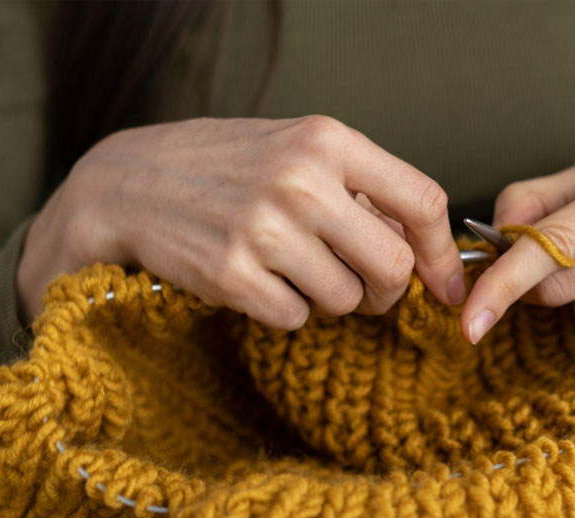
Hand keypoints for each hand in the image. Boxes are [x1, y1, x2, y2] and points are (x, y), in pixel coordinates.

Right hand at [18, 116, 464, 327]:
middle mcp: (301, 181)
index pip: (423, 202)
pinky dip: (284, 310)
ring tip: (292, 269)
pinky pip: (296, 318)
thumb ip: (362, 190)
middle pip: (394, 266)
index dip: (442, 253)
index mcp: (327, 141)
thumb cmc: (229, 168)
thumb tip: (430, 256)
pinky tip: (257, 280)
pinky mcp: (231, 273)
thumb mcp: (298, 151)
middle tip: (365, 289)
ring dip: (329, 298)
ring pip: (346, 299)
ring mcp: (264, 228)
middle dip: (388, 291)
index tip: (446, 285)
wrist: (128, 182)